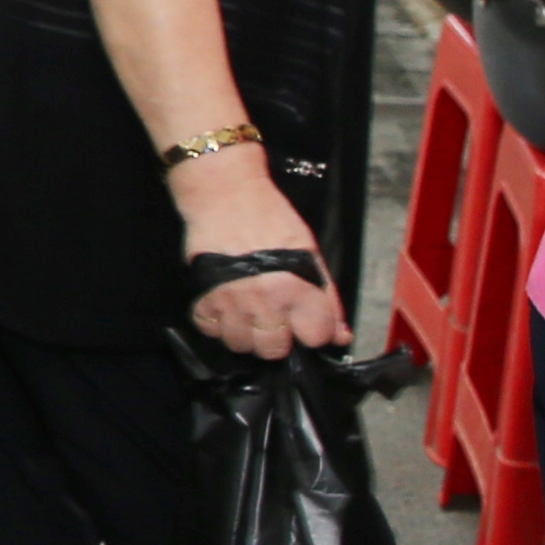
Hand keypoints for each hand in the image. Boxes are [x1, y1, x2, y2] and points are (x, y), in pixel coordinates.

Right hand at [173, 152, 345, 360]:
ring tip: (250, 313)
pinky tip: (227, 306)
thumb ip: (326, 297)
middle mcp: (264, 301)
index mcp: (296, 289)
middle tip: (276, 316)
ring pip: (240, 345)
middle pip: (274, 350)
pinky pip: (210, 330)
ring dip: (247, 333)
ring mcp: (230, 302)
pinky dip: (218, 324)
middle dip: (279, 337)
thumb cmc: (270, 218)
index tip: (307, 321)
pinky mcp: (203, 296)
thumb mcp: (309, 252)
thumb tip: (341, 334)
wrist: (225, 195)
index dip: (314, 330)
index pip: (315, 338)